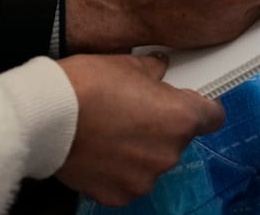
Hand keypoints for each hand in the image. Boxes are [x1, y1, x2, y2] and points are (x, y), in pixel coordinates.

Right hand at [55, 53, 224, 204]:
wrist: (46, 118)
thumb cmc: (88, 84)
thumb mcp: (127, 64)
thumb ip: (153, 70)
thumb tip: (160, 69)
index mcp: (180, 118)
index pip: (213, 116)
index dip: (201, 107)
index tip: (185, 101)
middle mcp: (170, 153)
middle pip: (178, 138)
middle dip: (162, 126)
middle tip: (134, 110)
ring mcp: (145, 178)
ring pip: (153, 161)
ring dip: (140, 150)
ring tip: (111, 131)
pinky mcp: (119, 195)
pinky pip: (128, 180)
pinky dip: (119, 169)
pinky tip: (100, 151)